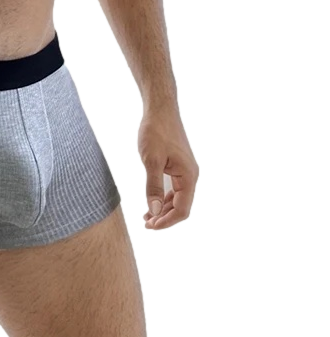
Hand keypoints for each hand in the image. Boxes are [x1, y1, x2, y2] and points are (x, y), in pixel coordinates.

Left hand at [135, 107, 199, 232]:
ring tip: (145, 217)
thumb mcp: (150, 160)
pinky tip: (151, 202)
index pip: (183, 210)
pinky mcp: (179, 166)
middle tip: (144, 224)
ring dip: (163, 210)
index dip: (167, 222)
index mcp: (189, 177)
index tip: (149, 227)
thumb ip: (152, 186)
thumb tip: (154, 212)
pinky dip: (163, 198)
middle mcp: (191, 176)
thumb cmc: (155, 131)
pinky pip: (174, 189)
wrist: (160, 109)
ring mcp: (186, 171)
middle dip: (164, 218)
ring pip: (178, 199)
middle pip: (182, 207)